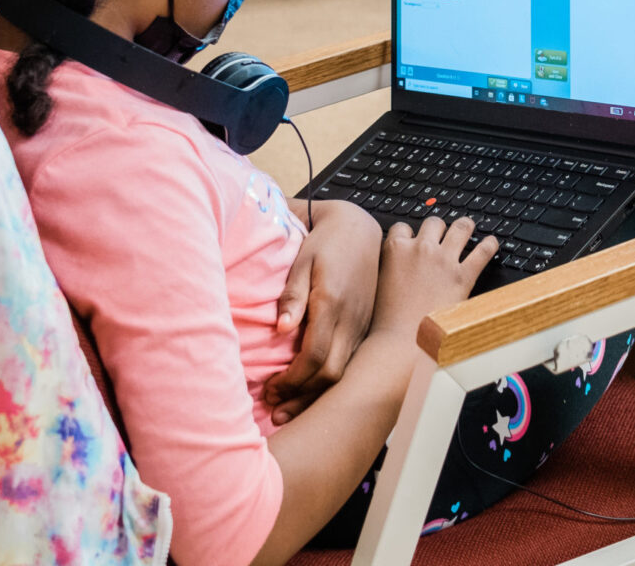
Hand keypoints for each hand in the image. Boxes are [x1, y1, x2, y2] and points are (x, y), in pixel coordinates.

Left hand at [262, 202, 382, 423]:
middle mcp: (352, 320)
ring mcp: (362, 325)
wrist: (360, 229)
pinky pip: (350, 363)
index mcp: (333, 304)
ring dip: (315, 394)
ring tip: (288, 406)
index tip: (269, 388)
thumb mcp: (303, 262)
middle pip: (331, 373)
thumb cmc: (326, 244)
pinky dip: (329, 381)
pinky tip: (311, 388)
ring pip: (344, 373)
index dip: (291, 380)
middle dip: (301, 396)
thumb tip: (281, 329)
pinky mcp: (365, 327)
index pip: (314, 356)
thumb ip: (293, 296)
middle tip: (274, 404)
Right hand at [371, 217, 497, 337]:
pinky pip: (483, 251)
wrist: (402, 343)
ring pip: (460, 227)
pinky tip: (491, 243)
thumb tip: (399, 263)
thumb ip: (391, 266)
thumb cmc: (388, 321)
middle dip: (438, 228)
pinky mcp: (463, 276)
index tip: (415, 238)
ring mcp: (443, 260)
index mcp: (395, 250)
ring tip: (468, 229)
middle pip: (433, 222)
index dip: (410, 233)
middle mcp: (420, 249)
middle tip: (442, 237)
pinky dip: (489, 245)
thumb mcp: (380, 284)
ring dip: (464, 227)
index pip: (403, 226)